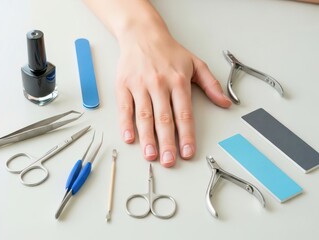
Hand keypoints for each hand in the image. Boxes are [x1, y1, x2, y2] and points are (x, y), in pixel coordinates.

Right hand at [115, 27, 231, 166]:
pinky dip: (126, 124)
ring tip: (151, 155)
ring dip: (147, 138)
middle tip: (169, 161)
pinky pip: (125, 107)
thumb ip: (211, 84)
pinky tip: (129, 138)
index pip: (184, 114)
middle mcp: (159, 84)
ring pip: (144, 116)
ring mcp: (140, 85)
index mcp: (178, 81)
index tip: (188, 152)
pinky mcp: (124, 85)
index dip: (187, 135)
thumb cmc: (168, 51)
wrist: (142, 34)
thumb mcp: (195, 64)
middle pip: (164, 118)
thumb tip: (225, 103)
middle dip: (167, 142)